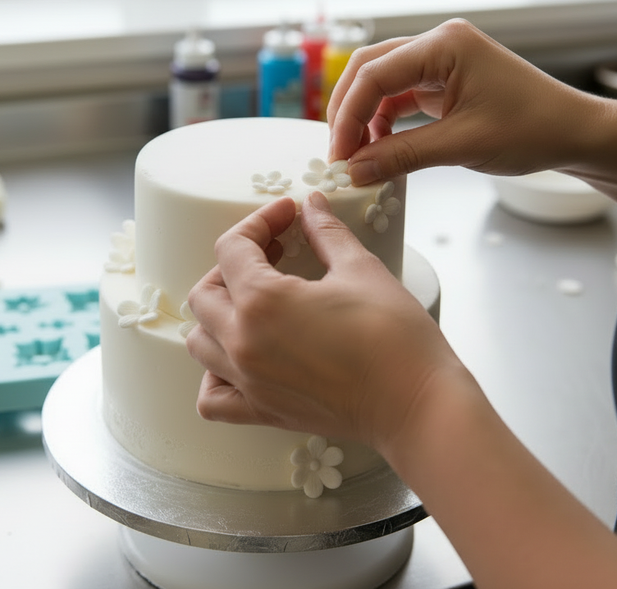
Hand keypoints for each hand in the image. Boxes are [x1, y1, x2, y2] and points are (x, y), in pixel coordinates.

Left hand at [185, 192, 456, 450]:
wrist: (416, 402)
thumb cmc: (394, 337)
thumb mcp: (361, 268)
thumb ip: (327, 232)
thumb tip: (312, 206)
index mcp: (261, 301)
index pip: (233, 248)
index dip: (260, 222)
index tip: (287, 215)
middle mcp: (242, 343)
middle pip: (205, 293)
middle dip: (233, 264)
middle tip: (274, 254)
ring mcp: (248, 381)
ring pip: (200, 342)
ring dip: (218, 314)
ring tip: (254, 300)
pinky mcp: (263, 410)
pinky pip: (213, 397)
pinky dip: (214, 375)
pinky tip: (241, 357)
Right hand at [327, 18, 603, 185]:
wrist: (575, 134)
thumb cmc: (534, 130)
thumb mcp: (462, 146)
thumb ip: (402, 156)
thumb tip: (355, 171)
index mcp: (445, 44)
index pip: (375, 73)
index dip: (348, 115)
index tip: (339, 155)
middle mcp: (439, 44)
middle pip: (370, 69)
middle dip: (348, 111)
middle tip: (339, 154)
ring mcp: (442, 61)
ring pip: (381, 82)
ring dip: (364, 117)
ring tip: (358, 156)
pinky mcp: (445, 81)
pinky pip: (400, 96)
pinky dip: (384, 121)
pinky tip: (379, 148)